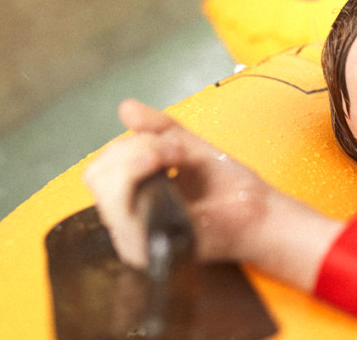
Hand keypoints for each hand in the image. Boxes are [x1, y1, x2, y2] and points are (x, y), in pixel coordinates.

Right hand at [83, 99, 272, 268]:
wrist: (260, 212)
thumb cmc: (231, 187)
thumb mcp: (190, 147)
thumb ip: (158, 128)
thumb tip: (125, 107)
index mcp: (134, 197)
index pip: (101, 169)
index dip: (129, 146)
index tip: (170, 142)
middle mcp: (128, 219)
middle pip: (96, 176)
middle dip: (132, 150)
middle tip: (171, 150)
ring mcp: (135, 237)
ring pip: (105, 191)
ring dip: (137, 161)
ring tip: (172, 157)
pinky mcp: (147, 249)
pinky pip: (123, 215)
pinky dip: (142, 180)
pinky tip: (170, 173)